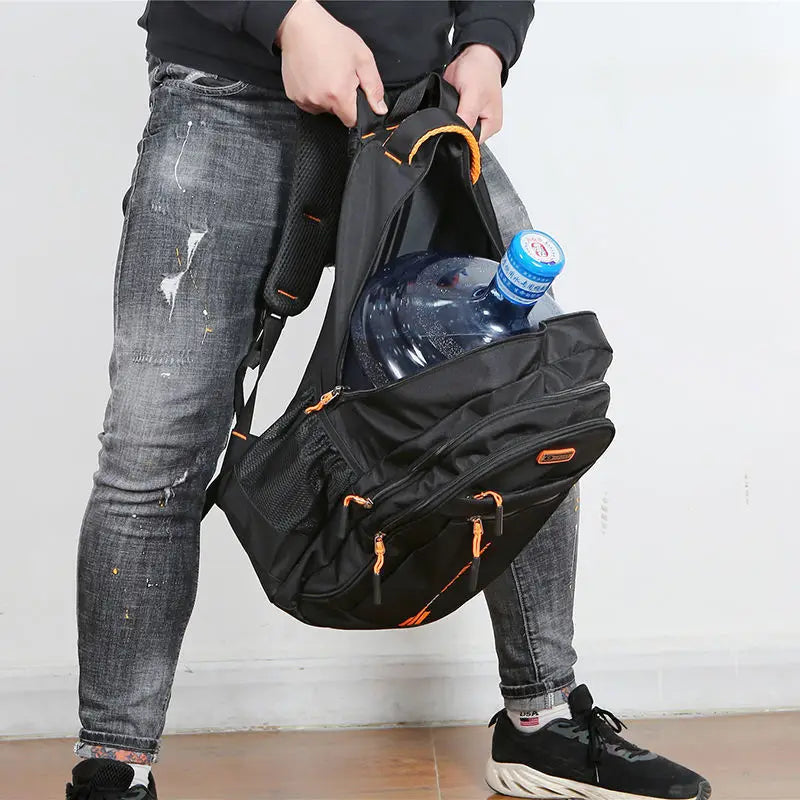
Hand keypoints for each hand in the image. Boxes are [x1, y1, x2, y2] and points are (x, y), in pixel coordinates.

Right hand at [276, 0, 387, 127]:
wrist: (300, 26)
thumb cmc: (331, 38)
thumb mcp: (362, 59)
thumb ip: (374, 88)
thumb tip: (380, 109)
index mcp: (339, 95)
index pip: (352, 121)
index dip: (356, 110)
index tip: (353, 95)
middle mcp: (320, 101)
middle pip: (337, 114)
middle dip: (341, 99)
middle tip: (339, 75)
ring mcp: (304, 100)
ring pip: (322, 108)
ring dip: (326, 96)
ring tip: (325, 73)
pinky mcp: (293, 96)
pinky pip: (309, 102)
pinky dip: (313, 92)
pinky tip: (314, 75)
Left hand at [443, 44, 503, 142]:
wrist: (475, 52)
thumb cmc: (479, 69)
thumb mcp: (473, 93)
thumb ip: (467, 116)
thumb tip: (459, 135)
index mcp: (491, 126)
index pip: (471, 143)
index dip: (458, 138)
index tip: (446, 130)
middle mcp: (483, 125)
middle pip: (463, 138)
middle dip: (452, 129)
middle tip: (444, 117)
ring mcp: (473, 119)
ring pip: (456, 129)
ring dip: (448, 122)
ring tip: (445, 110)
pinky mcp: (463, 112)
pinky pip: (452, 120)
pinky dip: (446, 115)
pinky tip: (445, 108)